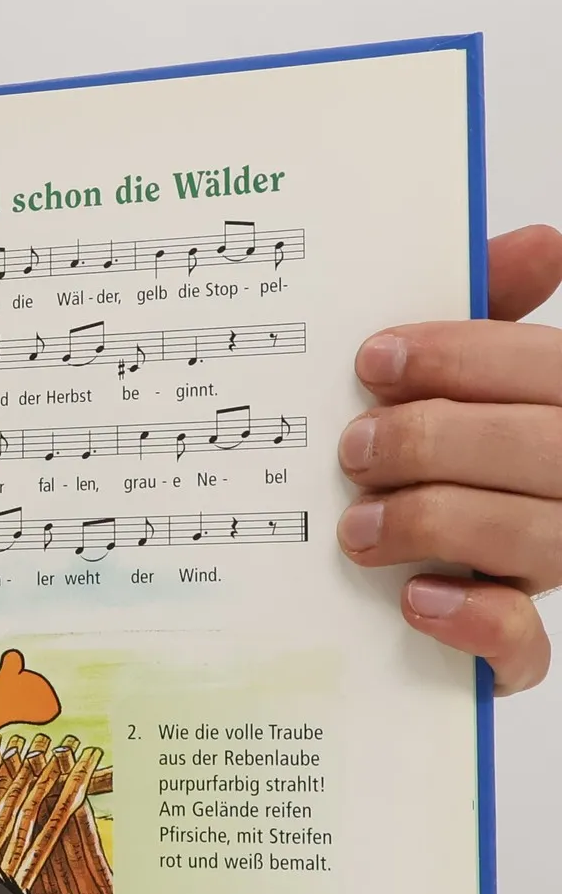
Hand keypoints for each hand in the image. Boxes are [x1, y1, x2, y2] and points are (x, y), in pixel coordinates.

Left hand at [338, 224, 561, 691]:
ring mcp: (554, 565)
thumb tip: (540, 241)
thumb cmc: (429, 453)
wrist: (382, 573)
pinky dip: (474, 625)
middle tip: (353, 449)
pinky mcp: (512, 651)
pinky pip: (524, 651)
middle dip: (439, 443)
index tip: (372, 362)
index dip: (465, 358)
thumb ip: (487, 317)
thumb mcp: (450, 381)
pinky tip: (415, 601)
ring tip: (357, 526)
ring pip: (541, 544)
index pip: (552, 371)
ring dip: (439, 523)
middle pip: (550, 454)